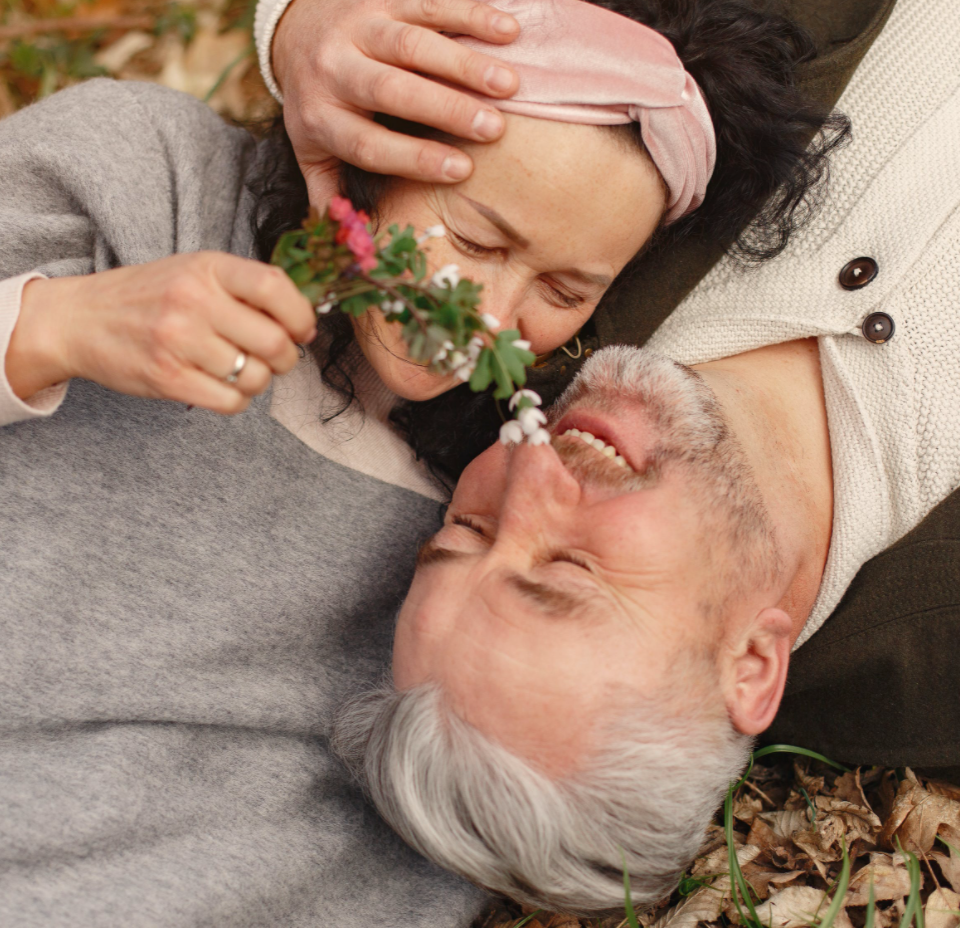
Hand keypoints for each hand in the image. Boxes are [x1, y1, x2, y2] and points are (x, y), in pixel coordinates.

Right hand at [7, 253, 315, 414]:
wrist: (79, 320)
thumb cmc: (149, 297)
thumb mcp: (195, 272)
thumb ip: (245, 289)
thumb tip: (304, 321)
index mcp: (208, 268)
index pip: (274, 287)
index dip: (301, 315)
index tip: (302, 330)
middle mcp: (193, 301)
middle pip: (274, 342)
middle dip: (287, 358)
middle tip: (277, 358)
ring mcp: (179, 341)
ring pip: (256, 377)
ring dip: (258, 381)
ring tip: (239, 369)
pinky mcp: (167, 378)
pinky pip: (231, 402)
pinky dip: (236, 400)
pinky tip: (222, 386)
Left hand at [272, 0, 520, 201]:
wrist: (293, 31)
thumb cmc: (319, 105)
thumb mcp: (312, 152)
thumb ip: (330, 196)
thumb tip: (350, 247)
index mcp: (321, 118)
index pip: (368, 144)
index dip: (414, 157)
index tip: (461, 170)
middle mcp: (335, 69)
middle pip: (391, 89)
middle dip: (445, 109)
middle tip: (494, 128)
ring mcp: (359, 27)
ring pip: (412, 42)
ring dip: (464, 63)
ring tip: (509, 85)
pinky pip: (428, 2)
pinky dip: (471, 12)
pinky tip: (508, 30)